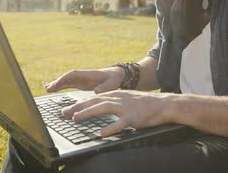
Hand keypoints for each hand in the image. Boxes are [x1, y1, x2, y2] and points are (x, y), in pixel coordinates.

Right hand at [44, 67, 124, 93]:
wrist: (118, 75)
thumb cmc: (115, 78)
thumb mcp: (113, 83)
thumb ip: (105, 87)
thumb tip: (97, 91)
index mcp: (88, 74)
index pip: (73, 75)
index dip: (64, 79)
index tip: (57, 84)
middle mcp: (83, 76)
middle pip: (67, 78)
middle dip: (58, 82)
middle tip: (48, 89)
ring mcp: (81, 79)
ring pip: (66, 81)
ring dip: (57, 84)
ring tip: (47, 89)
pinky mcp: (82, 83)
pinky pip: (68, 84)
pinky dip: (60, 86)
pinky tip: (52, 89)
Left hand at [61, 90, 175, 136]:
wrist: (164, 104)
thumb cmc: (145, 104)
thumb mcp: (127, 98)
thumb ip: (114, 102)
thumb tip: (100, 107)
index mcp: (117, 94)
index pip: (95, 98)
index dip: (80, 103)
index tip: (68, 109)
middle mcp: (119, 98)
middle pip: (95, 101)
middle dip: (78, 107)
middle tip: (64, 113)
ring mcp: (126, 108)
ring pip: (103, 108)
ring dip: (88, 113)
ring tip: (75, 119)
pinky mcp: (133, 118)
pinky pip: (120, 124)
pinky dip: (110, 129)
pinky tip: (101, 133)